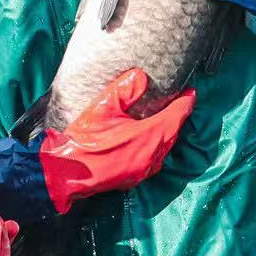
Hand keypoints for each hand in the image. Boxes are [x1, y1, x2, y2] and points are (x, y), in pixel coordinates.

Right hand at [40, 69, 194, 212]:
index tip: (190, 92)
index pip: (176, 116)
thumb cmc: (84, 139)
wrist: (64, 172)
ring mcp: (143, 171)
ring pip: (164, 149)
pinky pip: (153, 160)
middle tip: (178, 102)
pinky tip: (146, 139)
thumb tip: (140, 76)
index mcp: (149, 136)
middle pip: (173, 133)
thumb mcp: (103, 106)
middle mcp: (152, 156)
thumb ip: (125, 89)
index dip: (185, 103)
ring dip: (167, 133)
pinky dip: (156, 147)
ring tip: (163, 118)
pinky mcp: (133, 179)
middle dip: (177, 117)